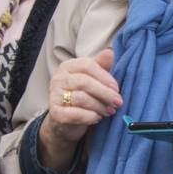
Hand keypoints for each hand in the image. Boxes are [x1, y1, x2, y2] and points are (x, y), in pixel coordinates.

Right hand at [38, 48, 118, 171]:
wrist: (66, 121)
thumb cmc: (83, 96)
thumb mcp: (93, 79)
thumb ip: (101, 66)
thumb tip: (110, 52)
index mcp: (68, 66)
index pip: (87, 66)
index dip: (105, 77)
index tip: (117, 88)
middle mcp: (58, 78)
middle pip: (84, 82)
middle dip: (105, 93)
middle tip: (118, 102)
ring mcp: (54, 96)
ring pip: (81, 98)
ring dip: (100, 106)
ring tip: (109, 111)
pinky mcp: (55, 113)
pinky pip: (76, 114)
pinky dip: (90, 117)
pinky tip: (97, 118)